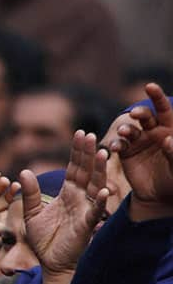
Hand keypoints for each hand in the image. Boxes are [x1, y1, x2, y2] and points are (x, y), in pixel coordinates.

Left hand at [21, 131, 109, 277]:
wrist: (49, 263)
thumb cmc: (43, 239)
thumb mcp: (30, 213)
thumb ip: (29, 193)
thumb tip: (24, 171)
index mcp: (67, 194)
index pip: (74, 169)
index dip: (78, 152)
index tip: (80, 133)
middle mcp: (79, 199)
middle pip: (86, 172)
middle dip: (88, 154)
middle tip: (91, 135)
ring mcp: (84, 211)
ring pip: (95, 187)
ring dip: (99, 172)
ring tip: (102, 154)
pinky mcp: (86, 226)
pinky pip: (95, 212)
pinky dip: (99, 202)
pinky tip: (104, 190)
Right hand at [110, 83, 172, 214]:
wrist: (160, 197)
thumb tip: (168, 139)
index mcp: (169, 130)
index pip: (164, 110)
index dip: (157, 97)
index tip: (149, 86)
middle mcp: (153, 133)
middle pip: (144, 116)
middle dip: (139, 112)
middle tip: (135, 115)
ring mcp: (138, 142)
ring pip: (129, 129)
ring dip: (125, 129)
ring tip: (125, 133)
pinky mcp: (126, 153)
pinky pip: (119, 145)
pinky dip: (116, 144)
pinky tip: (115, 148)